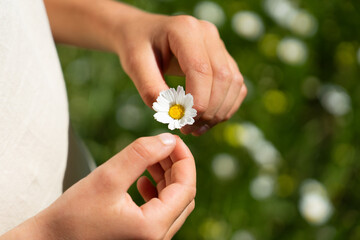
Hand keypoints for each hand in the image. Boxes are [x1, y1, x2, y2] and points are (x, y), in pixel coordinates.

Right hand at [3, 134, 195, 239]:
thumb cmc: (73, 215)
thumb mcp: (108, 177)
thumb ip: (141, 155)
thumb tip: (168, 140)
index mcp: (153, 227)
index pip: (186, 188)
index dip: (184, 159)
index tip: (173, 139)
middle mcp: (157, 238)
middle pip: (183, 195)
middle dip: (176, 166)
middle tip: (163, 145)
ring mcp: (150, 239)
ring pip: (173, 203)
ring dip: (167, 177)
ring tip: (152, 159)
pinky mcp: (140, 236)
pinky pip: (160, 212)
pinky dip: (157, 191)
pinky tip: (142, 180)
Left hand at [113, 12, 246, 135]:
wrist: (144, 33)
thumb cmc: (137, 47)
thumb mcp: (134, 65)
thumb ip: (150, 88)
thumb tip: (174, 114)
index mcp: (185, 29)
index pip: (201, 69)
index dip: (197, 101)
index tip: (183, 123)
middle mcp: (208, 33)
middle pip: (222, 77)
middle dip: (208, 110)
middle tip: (187, 129)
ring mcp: (219, 45)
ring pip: (233, 83)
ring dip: (218, 112)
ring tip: (195, 128)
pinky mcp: (225, 59)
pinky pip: (236, 86)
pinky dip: (225, 107)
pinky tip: (207, 120)